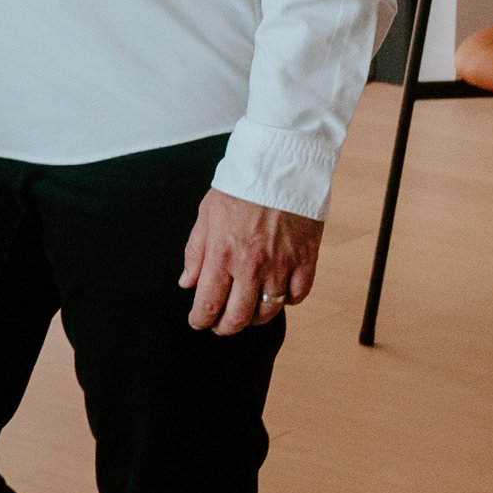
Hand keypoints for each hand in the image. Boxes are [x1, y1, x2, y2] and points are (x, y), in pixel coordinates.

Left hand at [180, 193, 322, 334]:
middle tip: (221, 325)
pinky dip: (289, 301)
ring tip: (248, 313)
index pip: (208, 304)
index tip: (199, 321)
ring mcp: (281, 265)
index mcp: (222, 255)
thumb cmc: (241, 186)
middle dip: (225, 327)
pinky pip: (298, 296)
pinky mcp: (305, 260)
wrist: (279, 166)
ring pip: (269, 312)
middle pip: (238, 317)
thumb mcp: (206, 215)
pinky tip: (279, 294)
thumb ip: (195, 252)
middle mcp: (251, 266)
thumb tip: (187, 282)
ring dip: (255, 318)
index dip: (201, 320)